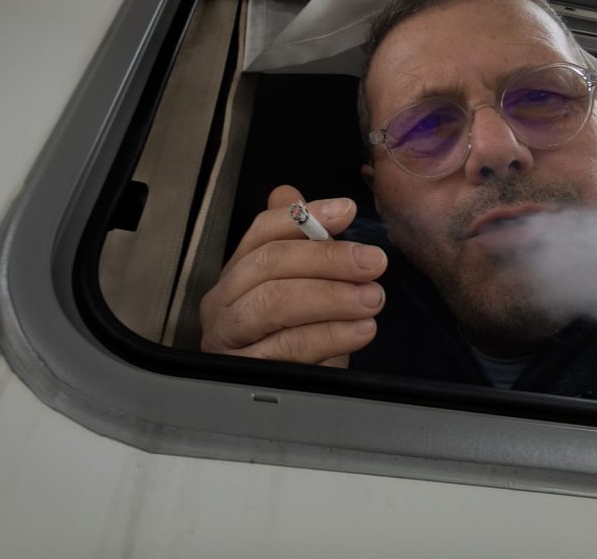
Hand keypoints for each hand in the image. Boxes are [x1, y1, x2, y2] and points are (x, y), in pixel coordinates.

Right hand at [199, 185, 386, 367]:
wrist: (291, 404)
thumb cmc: (296, 341)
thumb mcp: (305, 290)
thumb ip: (300, 244)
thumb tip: (290, 193)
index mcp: (238, 273)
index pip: (262, 231)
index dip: (305, 215)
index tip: (347, 210)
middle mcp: (223, 302)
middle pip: (268, 263)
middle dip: (326, 258)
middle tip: (373, 262)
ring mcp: (228, 338)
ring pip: (274, 303)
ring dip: (331, 297)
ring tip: (373, 298)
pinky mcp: (245, 373)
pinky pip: (287, 346)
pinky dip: (329, 335)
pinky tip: (360, 330)